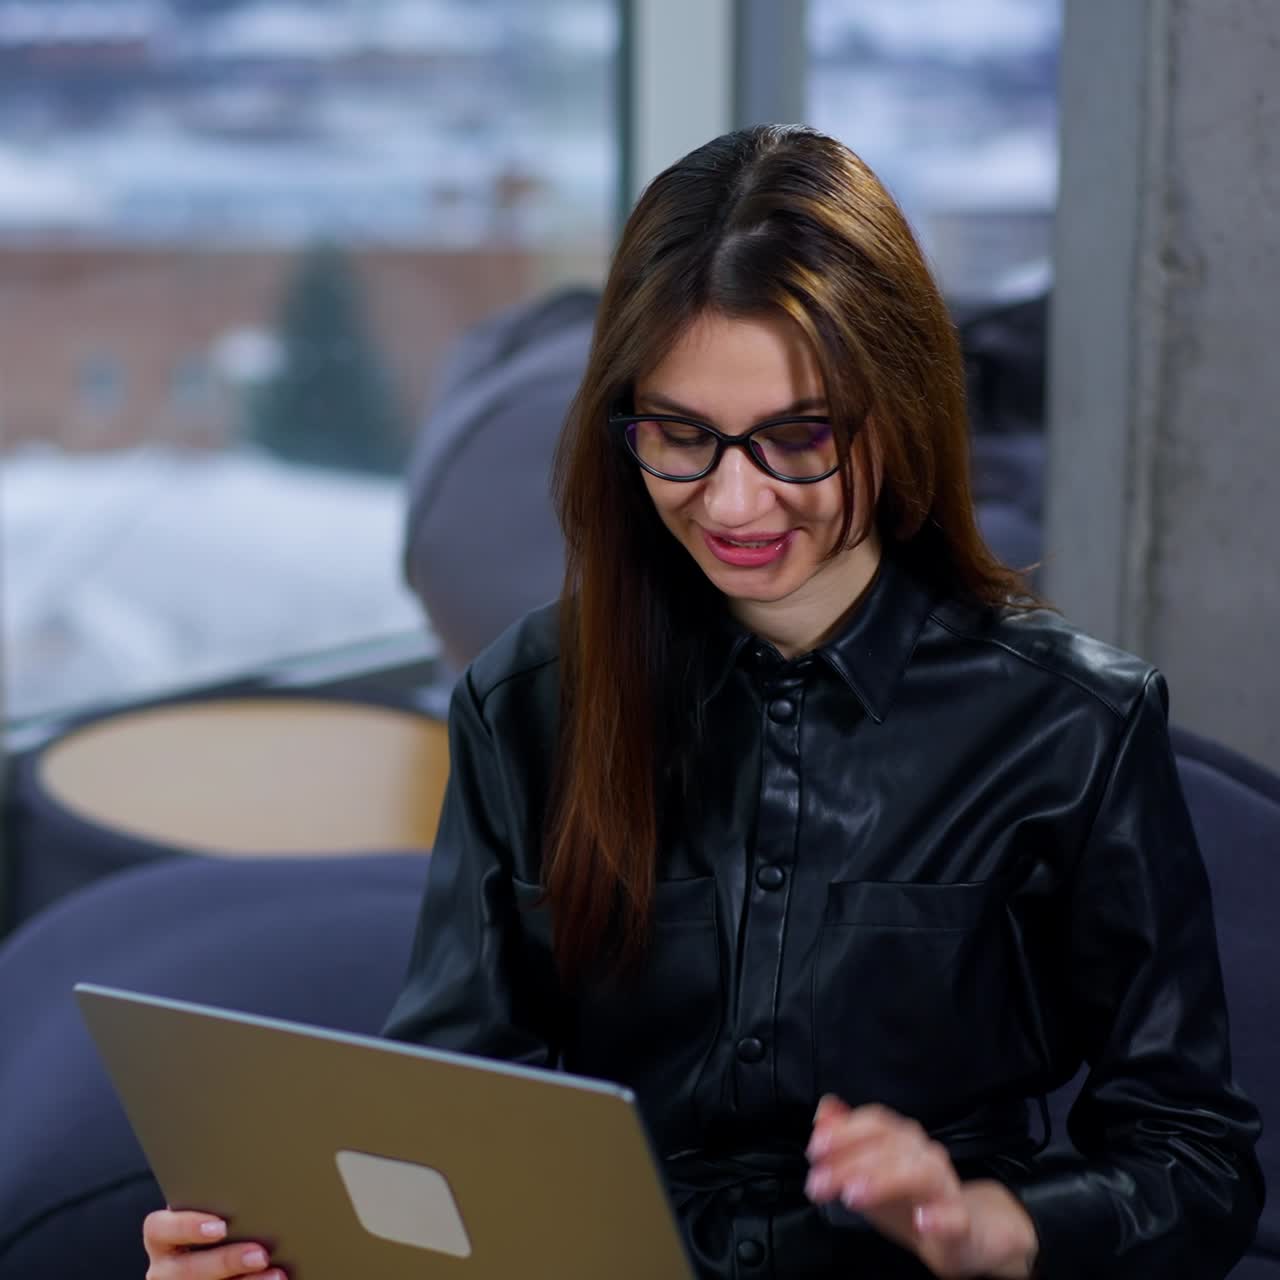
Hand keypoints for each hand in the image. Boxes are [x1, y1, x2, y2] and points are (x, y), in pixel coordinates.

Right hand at [142, 1209, 285, 1279]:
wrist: (224, 1261)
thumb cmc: (224, 1229)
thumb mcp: (213, 1217)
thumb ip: (223, 1209)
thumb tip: (255, 1193)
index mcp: (164, 1239)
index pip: (158, 1228)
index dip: (186, 1226)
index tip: (222, 1226)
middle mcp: (165, 1269)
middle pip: (185, 1268)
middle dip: (226, 1261)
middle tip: (260, 1254)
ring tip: (275, 1274)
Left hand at [805, 1098, 1038, 1278]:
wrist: (965, 1232)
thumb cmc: (909, 1198)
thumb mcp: (869, 1172)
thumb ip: (845, 1141)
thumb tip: (823, 1111)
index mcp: (902, 1139)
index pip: (874, 1123)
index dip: (843, 1132)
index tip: (815, 1150)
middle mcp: (925, 1155)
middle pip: (890, 1146)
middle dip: (849, 1162)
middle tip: (820, 1183)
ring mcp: (945, 1186)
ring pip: (920, 1173)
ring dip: (884, 1180)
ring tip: (854, 1195)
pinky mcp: (961, 1222)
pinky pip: (955, 1215)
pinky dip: (939, 1216)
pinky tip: (922, 1220)